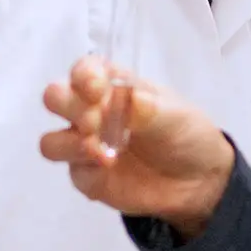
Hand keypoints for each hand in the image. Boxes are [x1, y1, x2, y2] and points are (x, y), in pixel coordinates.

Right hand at [39, 57, 236, 236]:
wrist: (199, 180)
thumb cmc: (185, 134)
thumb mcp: (176, 116)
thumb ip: (151, 108)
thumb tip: (132, 100)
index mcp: (112, 86)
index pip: (83, 70)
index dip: (82, 75)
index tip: (95, 88)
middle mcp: (91, 112)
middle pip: (55, 99)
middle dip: (67, 105)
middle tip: (95, 120)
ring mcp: (85, 146)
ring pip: (51, 141)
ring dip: (68, 142)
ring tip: (96, 148)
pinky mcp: (88, 177)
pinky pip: (72, 171)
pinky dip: (86, 168)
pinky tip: (108, 167)